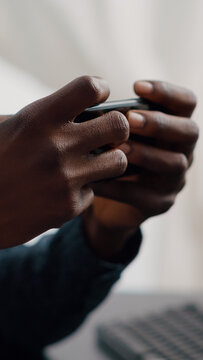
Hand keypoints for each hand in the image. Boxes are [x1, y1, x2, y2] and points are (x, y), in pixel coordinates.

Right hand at [0, 76, 128, 247]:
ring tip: (92, 163)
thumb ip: (48, 116)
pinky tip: (62, 191)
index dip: (100, 88)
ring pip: (119, 161)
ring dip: (109, 161)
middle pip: (119, 125)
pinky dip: (82, 190)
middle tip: (106, 134)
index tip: (97, 98)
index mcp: (39, 118)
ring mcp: (65, 178)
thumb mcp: (12, 126)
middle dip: (117, 128)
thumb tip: (88, 110)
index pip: (90, 87)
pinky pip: (93, 191)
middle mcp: (57, 146)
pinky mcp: (69, 206)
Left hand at [83, 81, 198, 259]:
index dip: (167, 92)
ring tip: (119, 149)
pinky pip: (144, 195)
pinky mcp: (159, 204)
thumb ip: (114, 123)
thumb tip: (95, 110)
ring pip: (174, 163)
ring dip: (146, 153)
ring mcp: (173, 180)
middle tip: (130, 119)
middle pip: (189, 132)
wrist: (106, 202)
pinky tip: (97, 180)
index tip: (137, 86)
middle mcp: (182, 152)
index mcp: (173, 129)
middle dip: (160, 123)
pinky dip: (120, 186)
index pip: (186, 103)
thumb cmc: (112, 157)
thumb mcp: (114, 135)